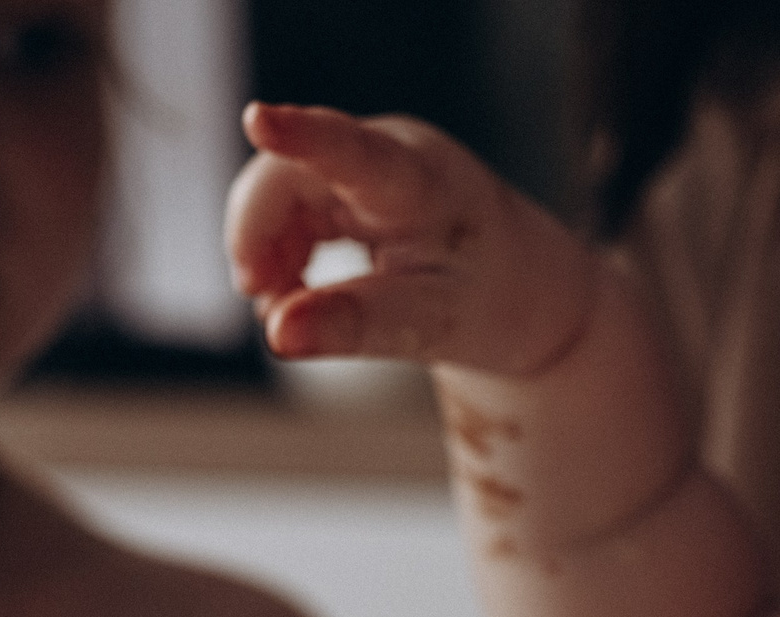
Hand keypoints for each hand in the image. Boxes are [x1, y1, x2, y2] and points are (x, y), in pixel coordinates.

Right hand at [226, 101, 598, 373]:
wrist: (522, 282)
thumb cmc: (487, 302)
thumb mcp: (431, 325)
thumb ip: (355, 327)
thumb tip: (276, 335)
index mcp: (425, 186)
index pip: (356, 154)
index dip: (302, 137)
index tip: (257, 119)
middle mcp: (391, 151)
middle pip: (287, 178)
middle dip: (257, 242)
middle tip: (265, 310)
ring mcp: (367, 156)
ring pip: (278, 190)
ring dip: (265, 250)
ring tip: (284, 306)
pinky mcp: (349, 172)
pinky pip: (288, 202)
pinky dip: (278, 249)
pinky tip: (291, 287)